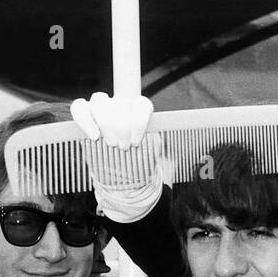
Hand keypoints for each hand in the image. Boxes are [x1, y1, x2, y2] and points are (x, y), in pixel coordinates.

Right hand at [70, 92, 166, 221]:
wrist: (120, 174)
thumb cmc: (139, 163)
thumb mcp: (157, 159)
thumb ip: (168, 152)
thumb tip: (197, 159)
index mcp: (140, 111)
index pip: (142, 104)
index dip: (140, 119)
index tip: (138, 141)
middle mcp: (122, 105)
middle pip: (120, 103)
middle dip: (122, 127)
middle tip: (125, 148)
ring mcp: (103, 109)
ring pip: (101, 101)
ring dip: (107, 124)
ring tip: (113, 145)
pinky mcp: (85, 116)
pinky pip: (80, 107)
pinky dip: (86, 120)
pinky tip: (94, 137)